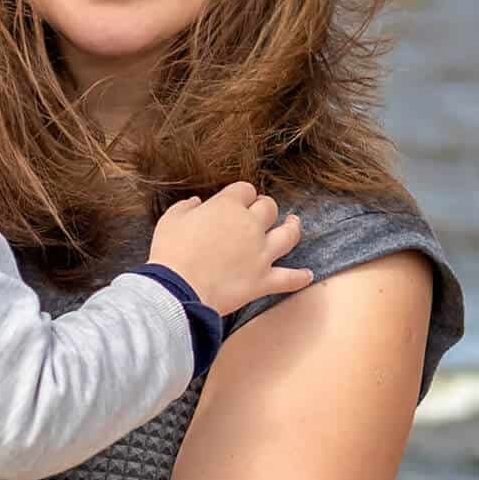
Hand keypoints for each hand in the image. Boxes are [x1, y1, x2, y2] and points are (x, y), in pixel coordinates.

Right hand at [150, 183, 312, 314]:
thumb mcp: (170, 220)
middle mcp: (250, 226)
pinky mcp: (263, 280)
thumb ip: (186, 207)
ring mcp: (261, 253)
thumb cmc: (170, 252)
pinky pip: (289, 278)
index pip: (245, 190)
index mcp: (227, 206)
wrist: (178, 289)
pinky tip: (307, 275)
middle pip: (268, 208)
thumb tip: (196, 203)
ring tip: (293, 224)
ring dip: (292, 228)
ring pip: (288, 235)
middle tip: (259, 214)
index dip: (242, 195)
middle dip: (264, 208)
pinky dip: (300, 277)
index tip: (237, 201)